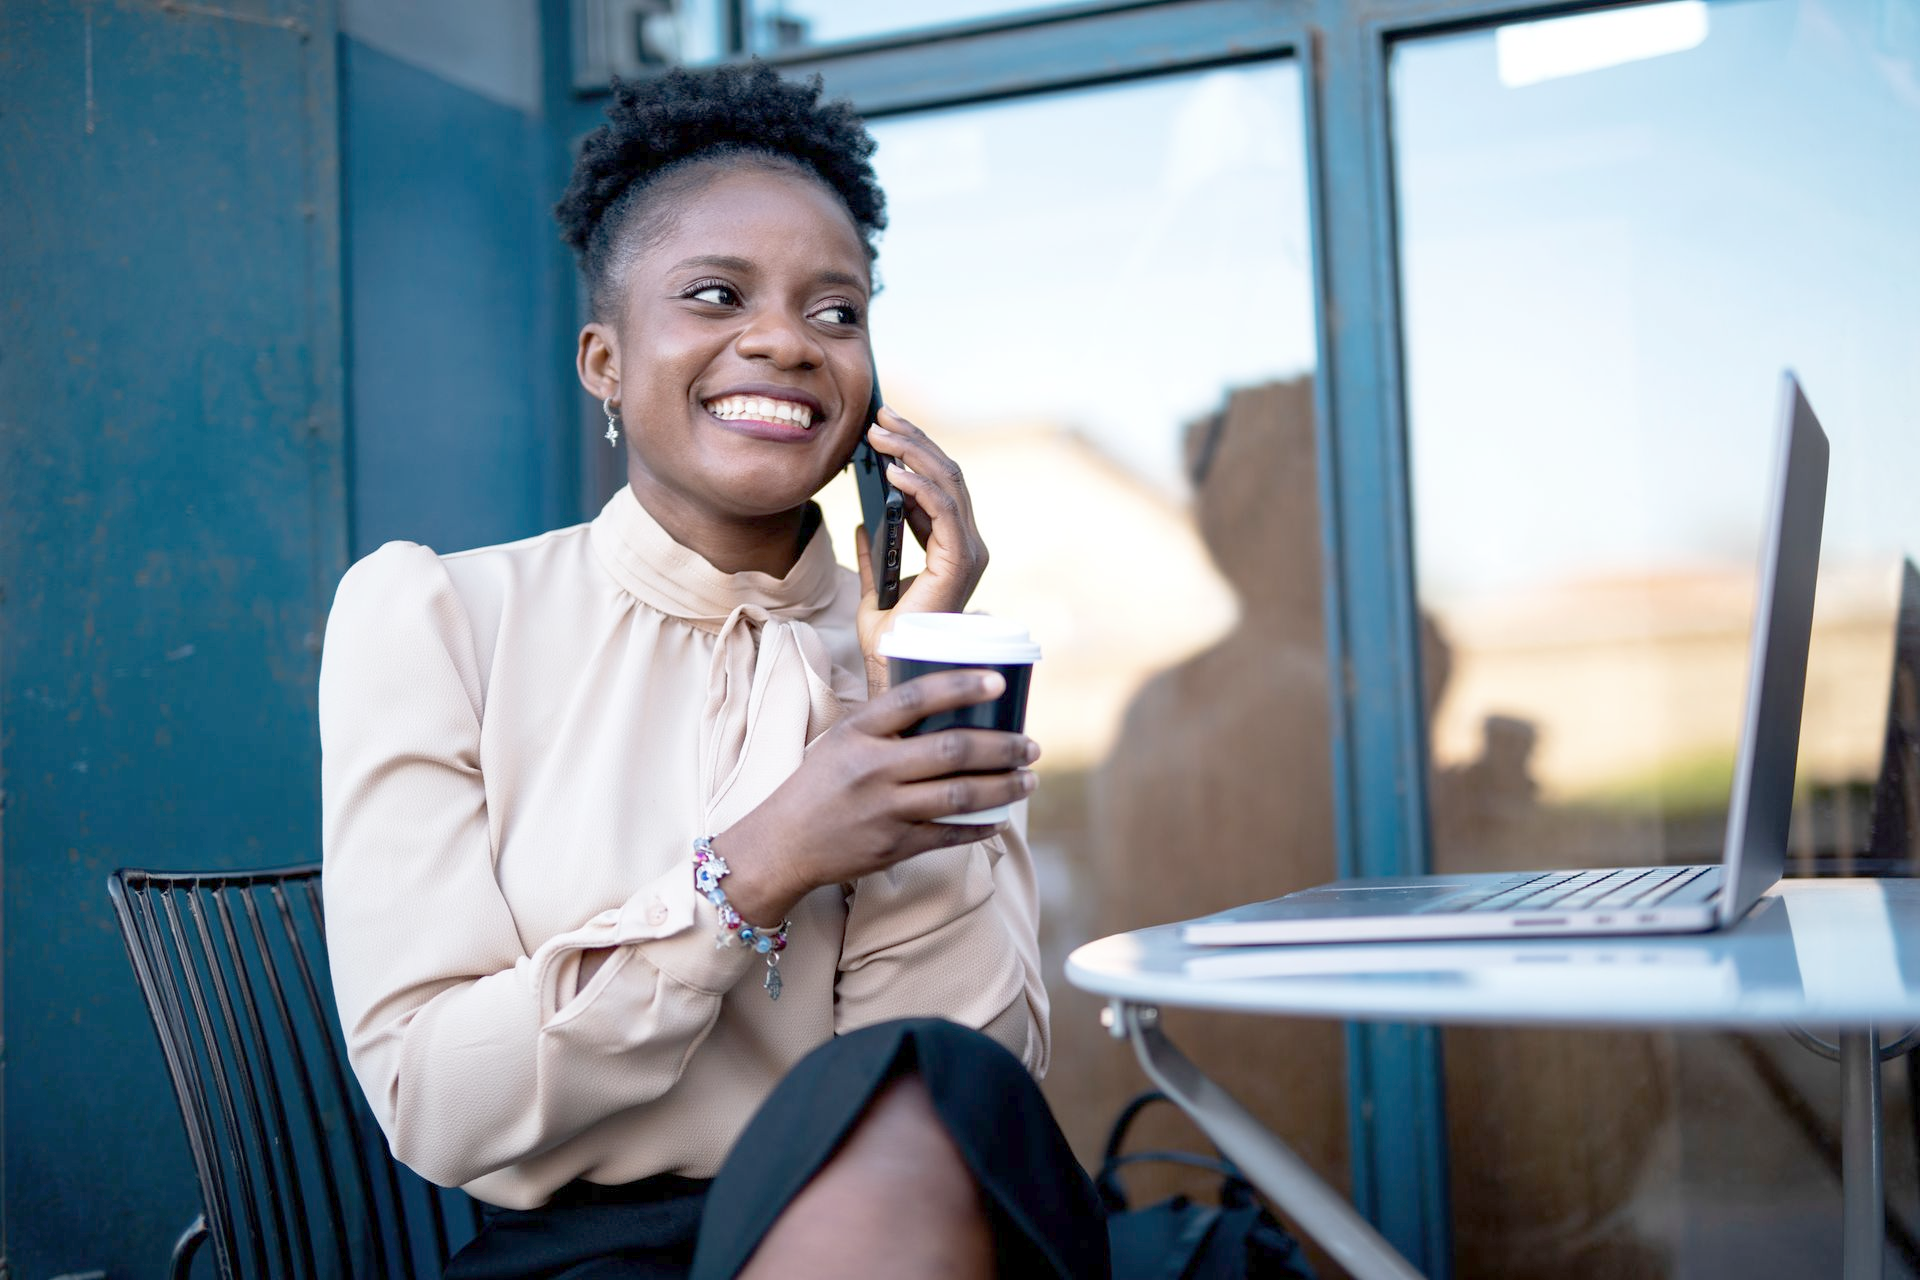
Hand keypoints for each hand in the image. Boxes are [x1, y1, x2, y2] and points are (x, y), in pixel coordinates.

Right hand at [712, 668, 1039, 925]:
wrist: (782, 844)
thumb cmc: (820, 783)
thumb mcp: (842, 739)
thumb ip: (886, 723)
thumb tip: (949, 700)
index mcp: (858, 731)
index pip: (915, 698)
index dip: (960, 686)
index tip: (998, 680)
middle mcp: (872, 768)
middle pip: (951, 751)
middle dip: (1001, 747)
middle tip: (1030, 744)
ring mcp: (884, 810)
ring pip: (960, 795)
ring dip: (1003, 787)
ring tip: (1028, 779)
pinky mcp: (893, 846)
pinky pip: (949, 834)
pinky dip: (980, 826)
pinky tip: (999, 817)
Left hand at [853, 406, 988, 693]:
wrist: (892, 668)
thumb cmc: (888, 637)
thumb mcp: (874, 583)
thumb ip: (875, 552)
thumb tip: (864, 521)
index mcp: (951, 546)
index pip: (938, 485)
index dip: (912, 452)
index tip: (882, 427)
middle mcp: (966, 544)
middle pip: (946, 475)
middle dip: (912, 441)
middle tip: (880, 416)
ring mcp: (968, 551)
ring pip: (948, 484)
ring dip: (913, 453)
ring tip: (880, 434)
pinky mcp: (960, 561)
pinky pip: (944, 511)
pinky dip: (920, 487)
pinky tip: (894, 472)